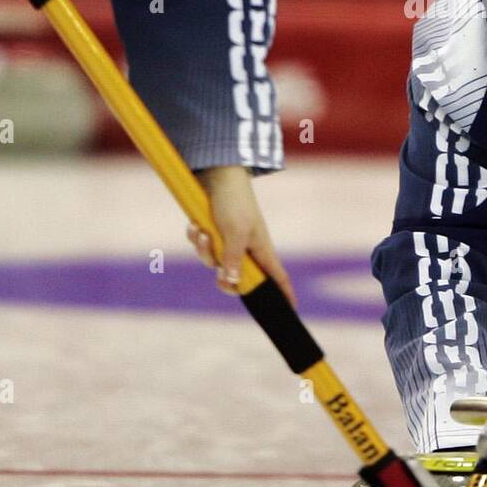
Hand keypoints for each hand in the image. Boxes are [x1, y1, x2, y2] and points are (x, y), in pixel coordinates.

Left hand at [188, 166, 294, 305]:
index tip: (291, 311)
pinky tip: (194, 225)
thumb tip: (233, 282)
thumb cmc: (234, 202)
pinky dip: (196, 237)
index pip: (278, 277)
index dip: (285, 294)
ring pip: (213, 262)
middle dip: (223, 277)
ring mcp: (229, 241)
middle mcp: (246, 248)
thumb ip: (234, 258)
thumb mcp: (235, 232)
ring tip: (202, 232)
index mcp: (261, 249)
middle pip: (237, 278)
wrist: (216, 175)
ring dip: (204, 249)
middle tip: (219, 278)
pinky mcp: (214, 232)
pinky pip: (202, 247)